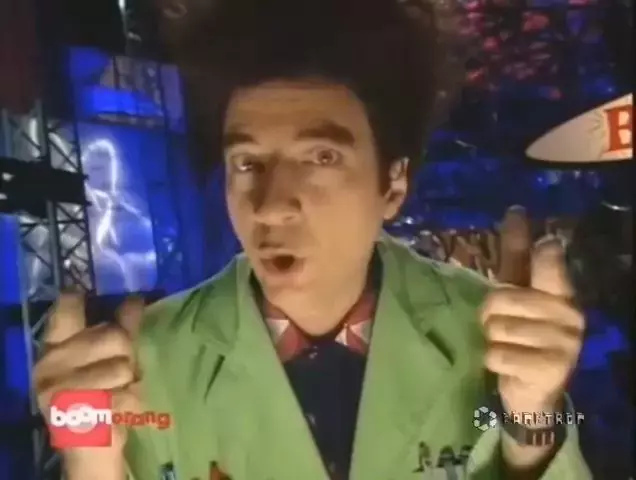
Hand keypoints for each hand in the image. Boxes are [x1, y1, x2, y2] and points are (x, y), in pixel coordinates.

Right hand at [34, 294, 144, 463]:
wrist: (92, 448)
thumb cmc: (103, 397)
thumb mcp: (110, 360)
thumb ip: (122, 329)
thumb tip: (135, 298)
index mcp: (55, 349)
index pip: (67, 310)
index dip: (81, 299)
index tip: (86, 293)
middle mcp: (50, 366)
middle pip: (113, 337)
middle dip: (128, 355)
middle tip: (123, 372)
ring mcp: (59, 391)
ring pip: (122, 367)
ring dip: (131, 383)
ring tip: (119, 393)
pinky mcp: (76, 414)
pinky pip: (124, 395)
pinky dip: (132, 404)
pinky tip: (120, 411)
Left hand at [481, 238, 583, 414]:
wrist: (532, 391)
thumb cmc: (521, 336)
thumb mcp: (516, 296)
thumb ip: (516, 258)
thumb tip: (514, 212)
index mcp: (559, 292)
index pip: (545, 263)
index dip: (537, 249)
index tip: (527, 226)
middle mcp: (568, 314)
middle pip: (502, 297)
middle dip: (488, 315)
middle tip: (497, 328)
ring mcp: (564, 343)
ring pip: (498, 327)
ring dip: (490, 340)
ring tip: (506, 347)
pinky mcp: (551, 368)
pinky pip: (498, 354)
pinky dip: (492, 360)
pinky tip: (507, 365)